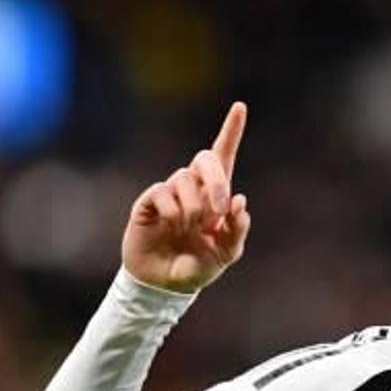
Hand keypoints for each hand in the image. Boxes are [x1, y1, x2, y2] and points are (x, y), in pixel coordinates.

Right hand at [121, 102, 250, 292]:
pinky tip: (172, 228)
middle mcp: (193, 187)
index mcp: (216, 195)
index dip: (231, 131)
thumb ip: (237, 230)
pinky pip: (164, 193)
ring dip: (193, 208)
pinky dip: (174, 214)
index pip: (224, 156)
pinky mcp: (149, 201)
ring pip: (185, 179)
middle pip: (206, 159)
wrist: (166, 284)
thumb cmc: (197, 265)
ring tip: (189, 230)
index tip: (240, 106)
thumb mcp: (226, 254)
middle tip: (218, 211)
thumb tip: (240, 201)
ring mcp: (170, 191)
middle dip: (216, 181)